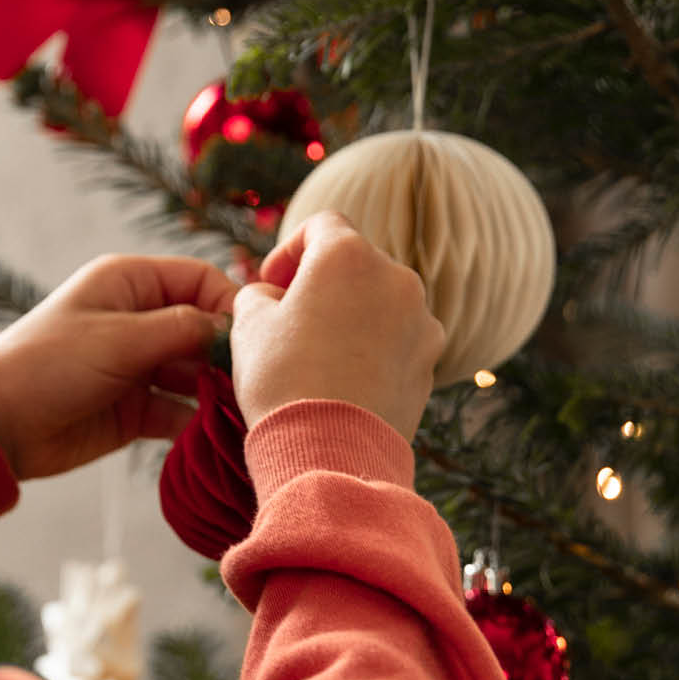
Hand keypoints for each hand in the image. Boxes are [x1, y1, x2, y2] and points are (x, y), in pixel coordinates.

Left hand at [0, 255, 238, 479]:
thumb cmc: (48, 365)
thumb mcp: (119, 339)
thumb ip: (180, 330)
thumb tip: (231, 326)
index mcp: (129, 284)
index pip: (200, 281)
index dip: (230, 305)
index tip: (255, 338)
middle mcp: (137, 320)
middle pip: (203, 328)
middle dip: (228, 353)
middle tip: (254, 381)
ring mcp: (137, 366)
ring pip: (194, 372)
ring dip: (216, 390)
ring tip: (243, 409)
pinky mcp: (133, 410)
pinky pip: (178, 410)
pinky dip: (197, 420)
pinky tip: (217, 432)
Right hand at [231, 211, 443, 442]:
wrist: (330, 453)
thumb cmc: (283, 381)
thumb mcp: (247, 326)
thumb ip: (257, 294)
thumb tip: (271, 296)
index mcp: (348, 256)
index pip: (322, 225)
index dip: (290, 249)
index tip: (272, 283)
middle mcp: (396, 278)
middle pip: (355, 265)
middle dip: (322, 286)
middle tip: (290, 321)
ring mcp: (421, 322)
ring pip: (380, 303)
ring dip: (351, 317)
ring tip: (319, 356)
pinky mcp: (431, 362)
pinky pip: (398, 341)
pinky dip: (373, 349)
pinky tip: (344, 381)